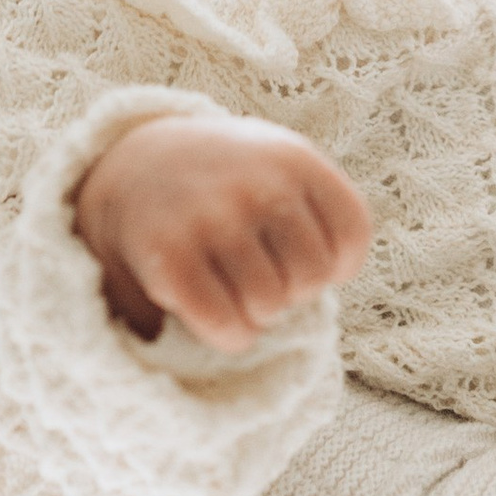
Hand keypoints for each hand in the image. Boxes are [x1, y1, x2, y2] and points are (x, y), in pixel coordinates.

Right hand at [75, 109, 370, 350]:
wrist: (143, 164)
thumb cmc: (233, 182)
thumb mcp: (282, 168)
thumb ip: (321, 212)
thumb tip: (334, 275)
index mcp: (295, 160)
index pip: (353, 232)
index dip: (339, 263)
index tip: (309, 259)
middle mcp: (258, 185)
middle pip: (312, 277)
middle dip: (294, 290)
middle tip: (266, 275)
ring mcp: (213, 219)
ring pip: (270, 306)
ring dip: (258, 313)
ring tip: (240, 290)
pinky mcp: (170, 258)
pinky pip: (225, 325)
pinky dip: (230, 335)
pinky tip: (219, 315)